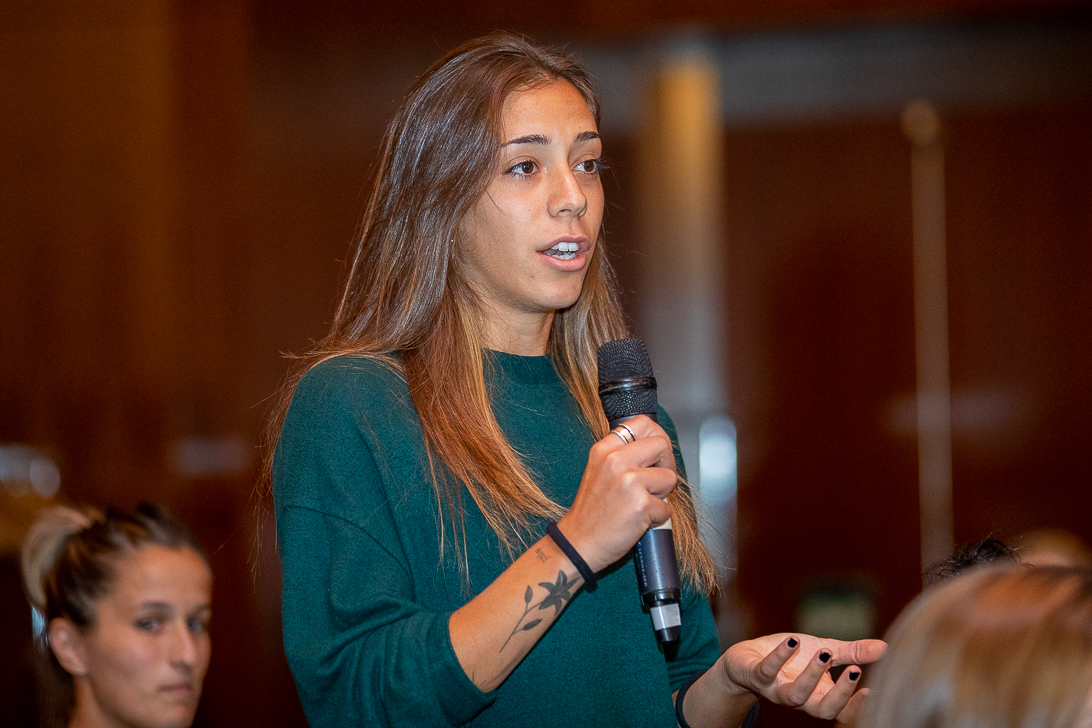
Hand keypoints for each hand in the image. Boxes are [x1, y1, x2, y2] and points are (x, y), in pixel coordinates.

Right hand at [558, 415, 676, 572]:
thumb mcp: (599, 470)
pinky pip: (667, 507)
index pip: (642, 423)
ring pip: (669, 477)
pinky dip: (658, 517)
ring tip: (642, 504)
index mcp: (604, 449)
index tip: (656, 454)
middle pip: (662, 445)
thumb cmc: (592, 512)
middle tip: (656, 482)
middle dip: (666, 464)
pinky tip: (639, 521)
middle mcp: (615, 460)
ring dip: (662, 494)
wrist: (578, 543)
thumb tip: (657, 447)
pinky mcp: (641, 505)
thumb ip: (623, 455)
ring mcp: (629, 482)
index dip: (656, 436)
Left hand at [718, 633, 886, 723]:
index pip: (840, 710)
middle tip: (853, 669)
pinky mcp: (756, 674)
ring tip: (824, 652)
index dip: (855, 706)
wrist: (747, 657)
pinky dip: (779, 656)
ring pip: (794, 695)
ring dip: (811, 675)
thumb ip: (852, 652)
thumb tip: (885, 648)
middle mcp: (798, 697)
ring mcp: (776, 688)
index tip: (870, 690)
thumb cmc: (789, 658)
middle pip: (822, 709)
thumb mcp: (824, 650)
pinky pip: (766, 670)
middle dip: (839, 693)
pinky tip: (792, 641)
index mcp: (817, 695)